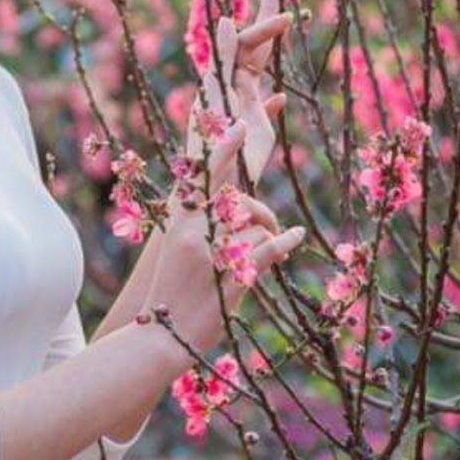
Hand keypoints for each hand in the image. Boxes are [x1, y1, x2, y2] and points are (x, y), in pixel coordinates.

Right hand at [149, 120, 305, 355]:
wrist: (162, 336)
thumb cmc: (169, 293)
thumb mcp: (174, 251)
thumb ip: (195, 226)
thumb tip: (228, 204)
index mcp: (177, 223)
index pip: (200, 175)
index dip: (221, 148)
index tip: (237, 124)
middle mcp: (193, 231)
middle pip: (236, 196)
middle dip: (258, 204)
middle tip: (267, 217)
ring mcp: (214, 252)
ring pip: (255, 226)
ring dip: (266, 237)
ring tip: (265, 254)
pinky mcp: (235, 274)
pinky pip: (271, 247)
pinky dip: (288, 240)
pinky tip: (297, 235)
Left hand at [186, 0, 291, 185]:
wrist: (205, 199)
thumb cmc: (209, 164)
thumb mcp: (218, 116)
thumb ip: (225, 70)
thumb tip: (227, 29)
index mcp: (220, 89)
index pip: (241, 49)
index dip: (260, 30)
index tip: (282, 15)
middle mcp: (228, 92)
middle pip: (248, 48)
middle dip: (262, 19)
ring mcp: (238, 107)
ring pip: (256, 68)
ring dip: (268, 42)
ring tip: (282, 17)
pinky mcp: (249, 128)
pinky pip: (262, 103)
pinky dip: (272, 96)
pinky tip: (281, 95)